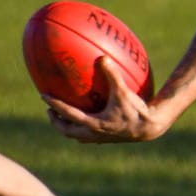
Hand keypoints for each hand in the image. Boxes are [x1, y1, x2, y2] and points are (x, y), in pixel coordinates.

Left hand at [45, 59, 172, 141]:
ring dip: (68, 127)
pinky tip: (87, 118)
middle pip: (67, 131)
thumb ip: (112, 74)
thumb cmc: (137, 110)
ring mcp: (101, 138)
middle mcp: (94, 134)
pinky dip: (82, 128)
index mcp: (93, 124)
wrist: (151, 128)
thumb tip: (102, 57)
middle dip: (56, 121)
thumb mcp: (123, 91)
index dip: (54, 104)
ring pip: (77, 135)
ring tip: (63, 117)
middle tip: (49, 110)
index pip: (67, 114)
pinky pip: (90, 135)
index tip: (43, 96)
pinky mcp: (109, 138)